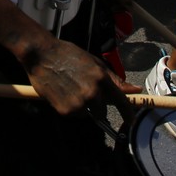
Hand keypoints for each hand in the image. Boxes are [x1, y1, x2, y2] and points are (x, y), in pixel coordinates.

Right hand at [22, 36, 138, 117]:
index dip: (128, 113)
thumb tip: (134, 90)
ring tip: (69, 90)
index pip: (121, 101)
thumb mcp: (93, 63)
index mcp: (101, 78)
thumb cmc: (67, 54)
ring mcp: (79, 103)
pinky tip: (62, 93)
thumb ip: (113, 79)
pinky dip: (69, 108)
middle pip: (103, 111)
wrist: (41, 54)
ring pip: (87, 113)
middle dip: (96, 106)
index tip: (131, 120)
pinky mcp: (66, 110)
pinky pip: (74, 115)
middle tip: (82, 92)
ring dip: (82, 106)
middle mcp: (92, 92)